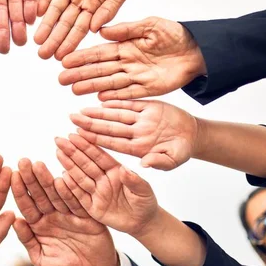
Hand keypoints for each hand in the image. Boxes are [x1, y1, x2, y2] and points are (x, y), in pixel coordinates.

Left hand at [12, 159, 117, 265]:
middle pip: (40, 194)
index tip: (12, 175)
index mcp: (39, 225)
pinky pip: (78, 202)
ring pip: (56, 194)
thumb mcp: (43, 260)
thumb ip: (29, 241)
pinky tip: (63, 177)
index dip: (19, 191)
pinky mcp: (86, 215)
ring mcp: (69, 213)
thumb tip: (15, 221)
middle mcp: (52, 215)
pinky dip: (71, 191)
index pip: (27, 205)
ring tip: (38, 164)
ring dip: (47, 179)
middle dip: (31, 178)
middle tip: (23, 161)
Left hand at [35, 0, 135, 60]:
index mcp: (95, 8)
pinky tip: (37, 12)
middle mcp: (80, 0)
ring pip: (55, 9)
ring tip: (37, 40)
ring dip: (46, 24)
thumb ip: (109, 10)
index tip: (61, 57)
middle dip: (54, 39)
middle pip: (64, 23)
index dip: (70, 43)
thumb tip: (95, 30)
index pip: (80, 29)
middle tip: (43, 54)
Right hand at [55, 134, 158, 236]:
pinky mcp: (91, 207)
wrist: (142, 223)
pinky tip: (62, 176)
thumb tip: (124, 169)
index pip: (99, 156)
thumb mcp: (144, 191)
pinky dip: (70, 187)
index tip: (75, 134)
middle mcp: (103, 179)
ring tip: (58, 152)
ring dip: (68, 165)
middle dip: (72, 151)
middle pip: (85, 163)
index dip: (87, 145)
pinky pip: (79, 196)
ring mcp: (96, 192)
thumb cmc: (145, 203)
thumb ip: (134, 180)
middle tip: (59, 139)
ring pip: (80, 176)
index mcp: (115, 170)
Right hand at [60, 17, 206, 99]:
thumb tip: (102, 30)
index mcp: (126, 45)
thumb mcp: (150, 25)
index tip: (65, 61)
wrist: (199, 49)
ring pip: (110, 82)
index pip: (100, 52)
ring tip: (74, 90)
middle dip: (80, 74)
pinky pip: (128, 93)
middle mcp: (128, 62)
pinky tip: (99, 98)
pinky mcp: (149, 88)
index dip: (82, 57)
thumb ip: (127, 29)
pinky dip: (115, 96)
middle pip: (100, 70)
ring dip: (92, 86)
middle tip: (61, 80)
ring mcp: (137, 76)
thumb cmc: (176, 34)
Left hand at [71, 100, 198, 170]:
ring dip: (98, 112)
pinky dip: (116, 101)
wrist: (194, 134)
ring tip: (81, 110)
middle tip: (71, 119)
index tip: (79, 136)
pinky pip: (130, 104)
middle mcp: (136, 133)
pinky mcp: (148, 107)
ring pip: (116, 115)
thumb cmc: (182, 150)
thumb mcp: (174, 159)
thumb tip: (144, 164)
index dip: (95, 139)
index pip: (112, 143)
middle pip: (109, 128)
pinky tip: (101, 100)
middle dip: (89, 124)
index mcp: (139, 147)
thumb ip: (160, 161)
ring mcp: (141, 120)